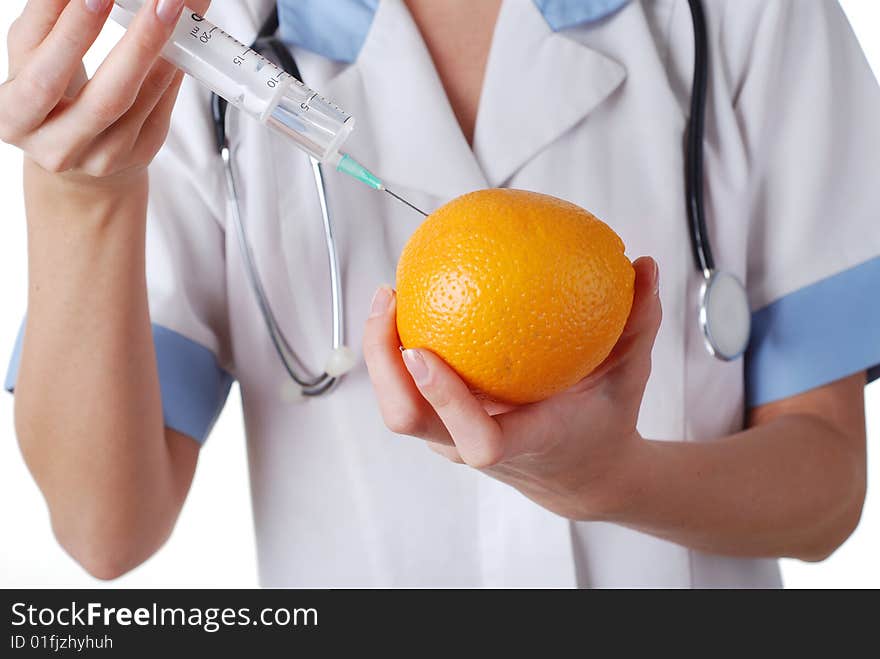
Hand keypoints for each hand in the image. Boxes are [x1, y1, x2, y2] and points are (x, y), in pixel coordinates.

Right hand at [0, 0, 209, 184]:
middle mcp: (55, 143)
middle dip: (129, 42)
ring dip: (159, 50)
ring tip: (174, 8)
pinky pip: (158, 109)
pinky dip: (171, 71)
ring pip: (134, 101)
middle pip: (98, 96)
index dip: (68, 24)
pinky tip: (181, 43)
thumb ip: (50, 19)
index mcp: (15, 114)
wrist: (77, 151)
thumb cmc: (52, 92)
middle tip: (154, 1)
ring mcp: (100, 156)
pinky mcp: (136, 155)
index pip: (40, 62)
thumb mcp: (38, 55)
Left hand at [363, 256, 660, 519]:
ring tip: (387, 295)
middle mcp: (476, 448)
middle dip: (384, 364)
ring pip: (398, 407)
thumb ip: (638, 324)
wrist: (581, 475)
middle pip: (408, 420)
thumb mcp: (629, 377)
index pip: (479, 439)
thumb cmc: (603, 424)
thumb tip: (644, 264)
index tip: (424, 351)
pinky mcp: (443, 428)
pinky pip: (409, 391)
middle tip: (390, 300)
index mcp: (526, 443)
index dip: (447, 401)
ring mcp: (453, 441)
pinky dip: (396, 353)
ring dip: (380, 354)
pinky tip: (409, 305)